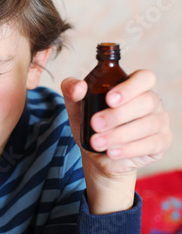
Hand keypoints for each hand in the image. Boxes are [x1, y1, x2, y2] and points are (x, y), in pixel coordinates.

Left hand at [61, 69, 171, 212]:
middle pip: (146, 102)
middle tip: (95, 124)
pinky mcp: (161, 142)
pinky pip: (151, 144)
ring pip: (147, 124)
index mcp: (134, 87)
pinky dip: (128, 149)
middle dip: (118, 114)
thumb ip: (71, 90)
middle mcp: (151, 101)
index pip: (144, 77)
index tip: (109, 99)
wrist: (97, 155)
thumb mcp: (76, 107)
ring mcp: (159, 122)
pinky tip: (112, 152)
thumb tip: (79, 87)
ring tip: (96, 142)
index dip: (130, 87)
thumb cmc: (91, 125)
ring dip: (118, 134)